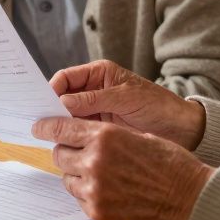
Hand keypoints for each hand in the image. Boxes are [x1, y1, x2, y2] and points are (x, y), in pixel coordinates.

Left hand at [32, 117, 214, 219]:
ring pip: (67, 177)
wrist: (188, 196)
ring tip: (100, 173)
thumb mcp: (136, 135)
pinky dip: (86, 192)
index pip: (61, 128)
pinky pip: (78, 197)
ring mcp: (94, 188)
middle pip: (59, 153)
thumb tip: (79, 134)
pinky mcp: (97, 210)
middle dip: (66, 151)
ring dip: (76, 173)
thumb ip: (104, 135)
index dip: (47, 126)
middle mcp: (95, 161)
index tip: (39, 127)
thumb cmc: (168, 162)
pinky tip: (107, 189)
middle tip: (79, 152)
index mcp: (106, 136)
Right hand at [50, 60, 205, 149]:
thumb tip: (61, 103)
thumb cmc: (157, 105)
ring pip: (67, 117)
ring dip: (59, 126)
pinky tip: (64, 146)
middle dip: (50, 108)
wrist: (182, 130)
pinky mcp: (100, 132)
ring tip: (48, 136)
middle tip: (38, 122)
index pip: (66, 78)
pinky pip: (78, 133)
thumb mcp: (125, 98)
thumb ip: (93, 99)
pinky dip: (70, 138)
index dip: (52, 89)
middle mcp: (93, 92)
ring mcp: (95, 113)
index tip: (42, 103)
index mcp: (99, 74)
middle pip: (62, 98)